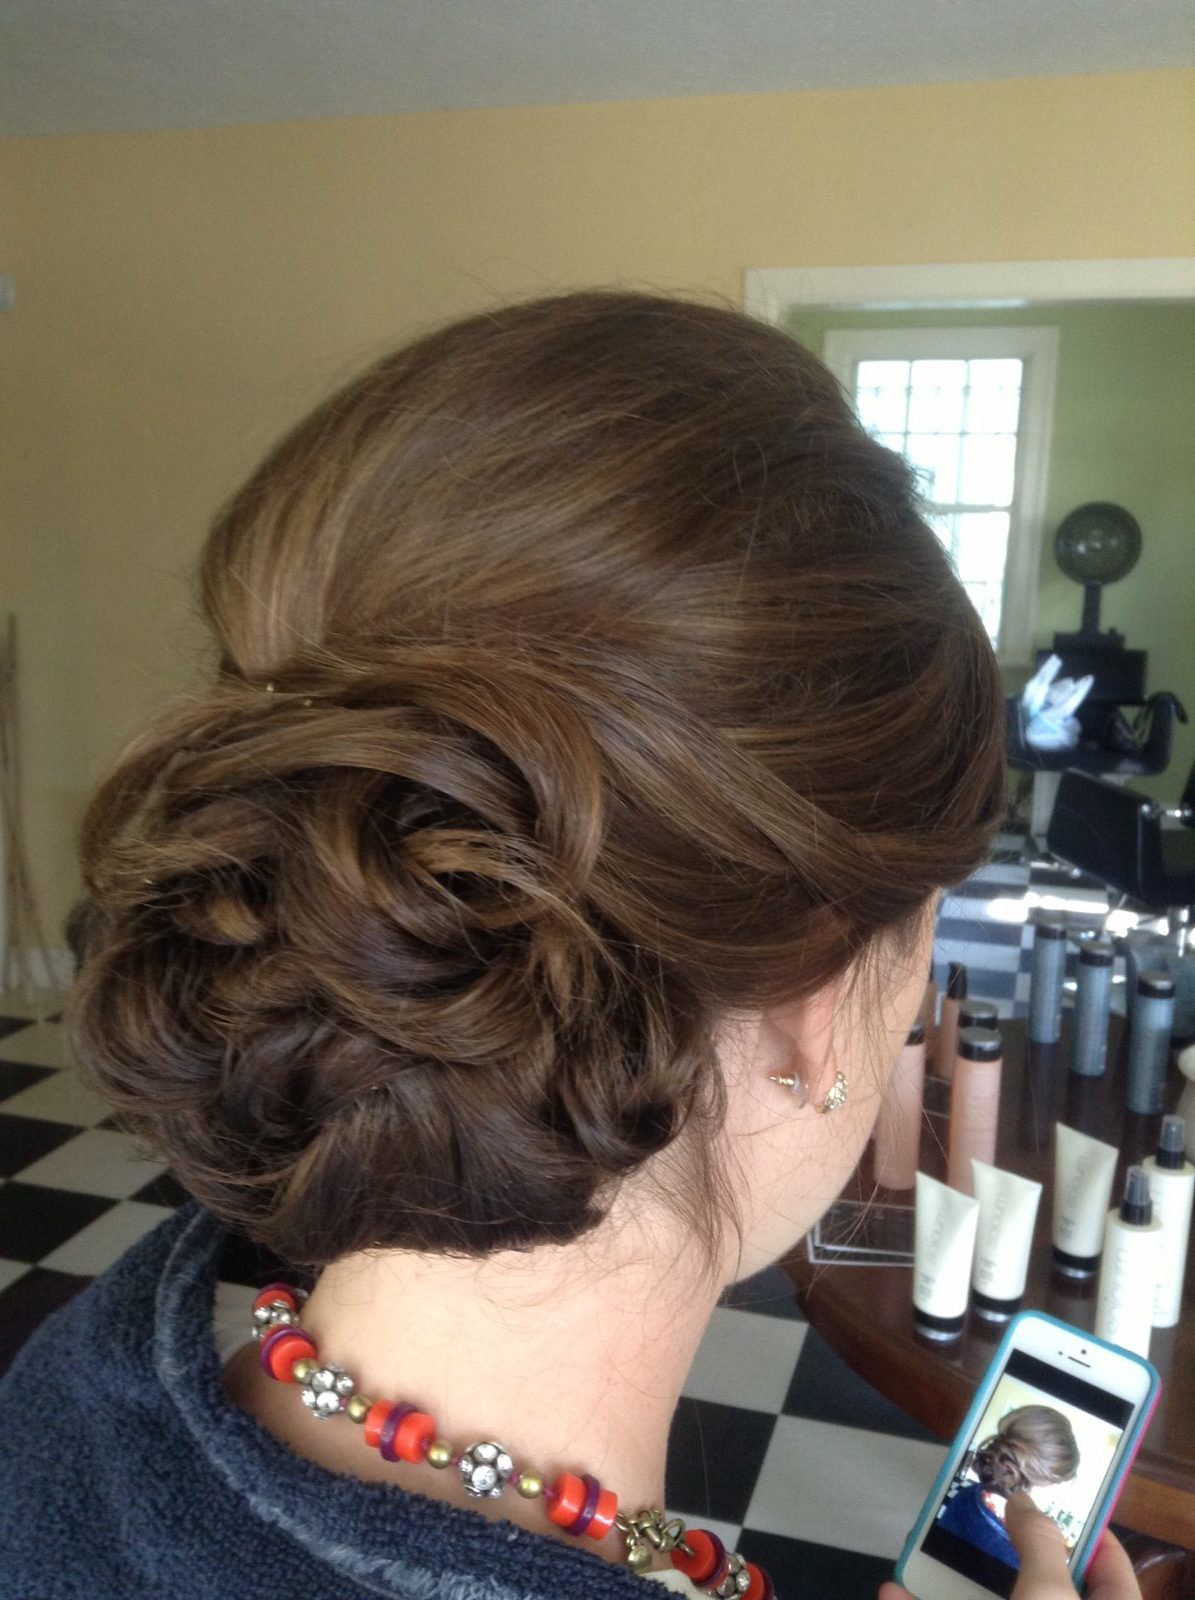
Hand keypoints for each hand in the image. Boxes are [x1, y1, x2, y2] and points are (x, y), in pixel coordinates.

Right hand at [878, 1491, 1141, 1599]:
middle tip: (972, 1515)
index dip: (1081, 1524)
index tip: (1042, 1489)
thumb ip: (1040, 1543)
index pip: (1109, 1567)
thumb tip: (1027, 1504)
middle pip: (1040, 1587)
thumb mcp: (1050, 1599)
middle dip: (1001, 1552)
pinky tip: (893, 1594)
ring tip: (921, 1552)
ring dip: (950, 1584)